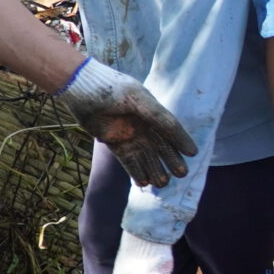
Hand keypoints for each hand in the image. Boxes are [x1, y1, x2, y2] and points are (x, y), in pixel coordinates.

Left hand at [57, 58, 197, 187]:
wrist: (80, 88)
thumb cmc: (111, 89)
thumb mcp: (138, 99)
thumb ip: (157, 115)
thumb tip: (176, 130)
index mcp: (151, 108)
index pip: (170, 127)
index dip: (181, 140)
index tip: (193, 154)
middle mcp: (141, 122)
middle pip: (159, 145)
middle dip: (170, 160)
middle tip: (181, 174)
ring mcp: (127, 133)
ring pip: (144, 155)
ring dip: (153, 169)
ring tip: (161, 184)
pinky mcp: (112, 141)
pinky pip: (127, 159)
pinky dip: (135, 170)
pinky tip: (143, 182)